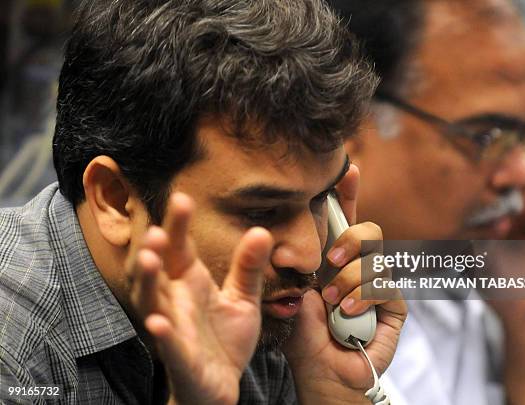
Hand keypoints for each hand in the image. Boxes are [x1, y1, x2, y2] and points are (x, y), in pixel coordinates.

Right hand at [126, 193, 273, 404]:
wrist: (222, 385)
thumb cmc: (225, 340)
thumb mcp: (243, 298)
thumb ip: (248, 267)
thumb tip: (262, 229)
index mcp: (189, 283)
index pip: (179, 249)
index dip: (177, 225)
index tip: (182, 198)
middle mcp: (175, 302)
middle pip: (156, 272)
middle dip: (153, 250)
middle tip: (158, 229)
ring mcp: (175, 330)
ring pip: (152, 303)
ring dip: (148, 283)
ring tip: (150, 259)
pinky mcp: (182, 359)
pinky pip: (169, 345)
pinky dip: (163, 334)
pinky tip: (159, 322)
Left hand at [282, 164, 406, 402]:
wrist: (324, 373)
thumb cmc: (306, 339)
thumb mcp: (296, 298)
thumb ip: (304, 270)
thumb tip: (309, 244)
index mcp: (334, 262)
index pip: (343, 222)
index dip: (347, 195)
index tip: (348, 168)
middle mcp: (359, 268)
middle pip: (367, 230)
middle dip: (349, 239)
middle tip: (330, 261)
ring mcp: (378, 285)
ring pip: (375, 257)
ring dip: (350, 279)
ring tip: (334, 303)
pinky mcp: (394, 305)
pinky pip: (384, 284)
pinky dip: (364, 296)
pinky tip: (349, 312)